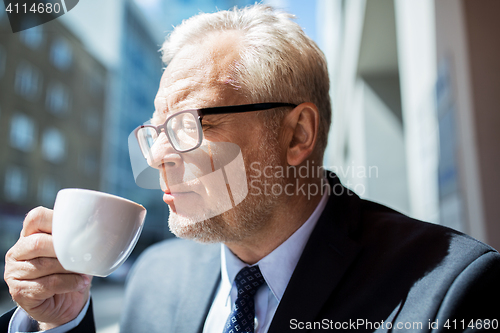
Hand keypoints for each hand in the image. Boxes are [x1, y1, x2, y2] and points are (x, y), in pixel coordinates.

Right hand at [4, 207, 91, 329]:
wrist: (66, 303)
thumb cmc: (71, 272)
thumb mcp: (76, 251)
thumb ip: (78, 238)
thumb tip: (97, 229)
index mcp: (30, 235)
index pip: (36, 218)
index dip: (57, 222)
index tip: (77, 231)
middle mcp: (18, 252)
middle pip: (38, 242)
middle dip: (64, 250)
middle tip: (81, 257)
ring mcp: (14, 272)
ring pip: (44, 265)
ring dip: (70, 270)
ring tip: (83, 273)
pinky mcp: (18, 291)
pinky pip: (47, 285)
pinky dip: (69, 283)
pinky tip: (79, 283)